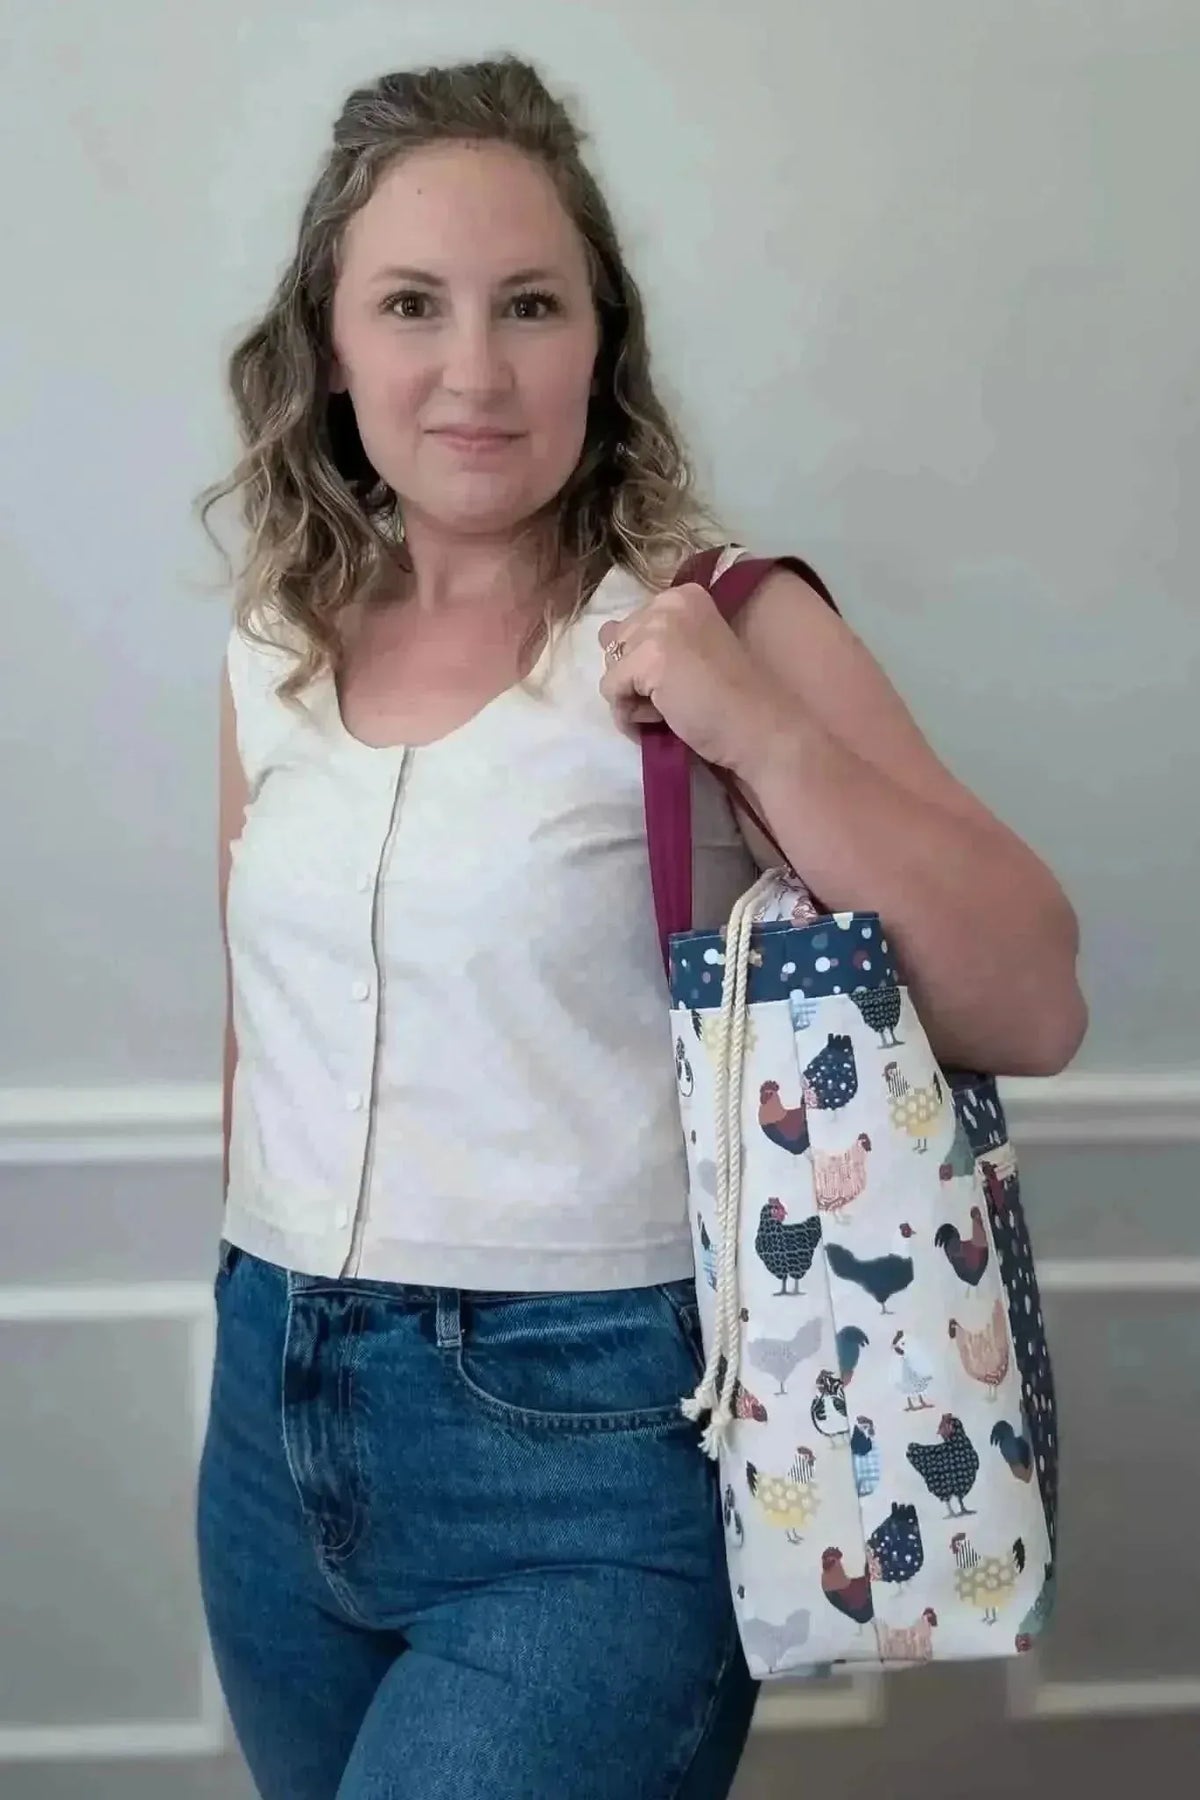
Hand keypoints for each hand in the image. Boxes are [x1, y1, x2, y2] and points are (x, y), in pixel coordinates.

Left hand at [598, 583, 787, 774]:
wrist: (757, 726)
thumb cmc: (727, 698)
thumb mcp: (685, 653)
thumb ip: (649, 639)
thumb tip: (602, 634)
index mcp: (683, 596)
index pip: (631, 626)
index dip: (646, 663)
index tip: (681, 680)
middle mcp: (669, 601)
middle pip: (616, 644)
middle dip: (636, 679)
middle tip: (677, 697)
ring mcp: (658, 626)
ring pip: (611, 668)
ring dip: (632, 698)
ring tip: (670, 709)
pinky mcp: (648, 657)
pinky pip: (611, 690)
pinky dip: (628, 714)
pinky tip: (661, 718)